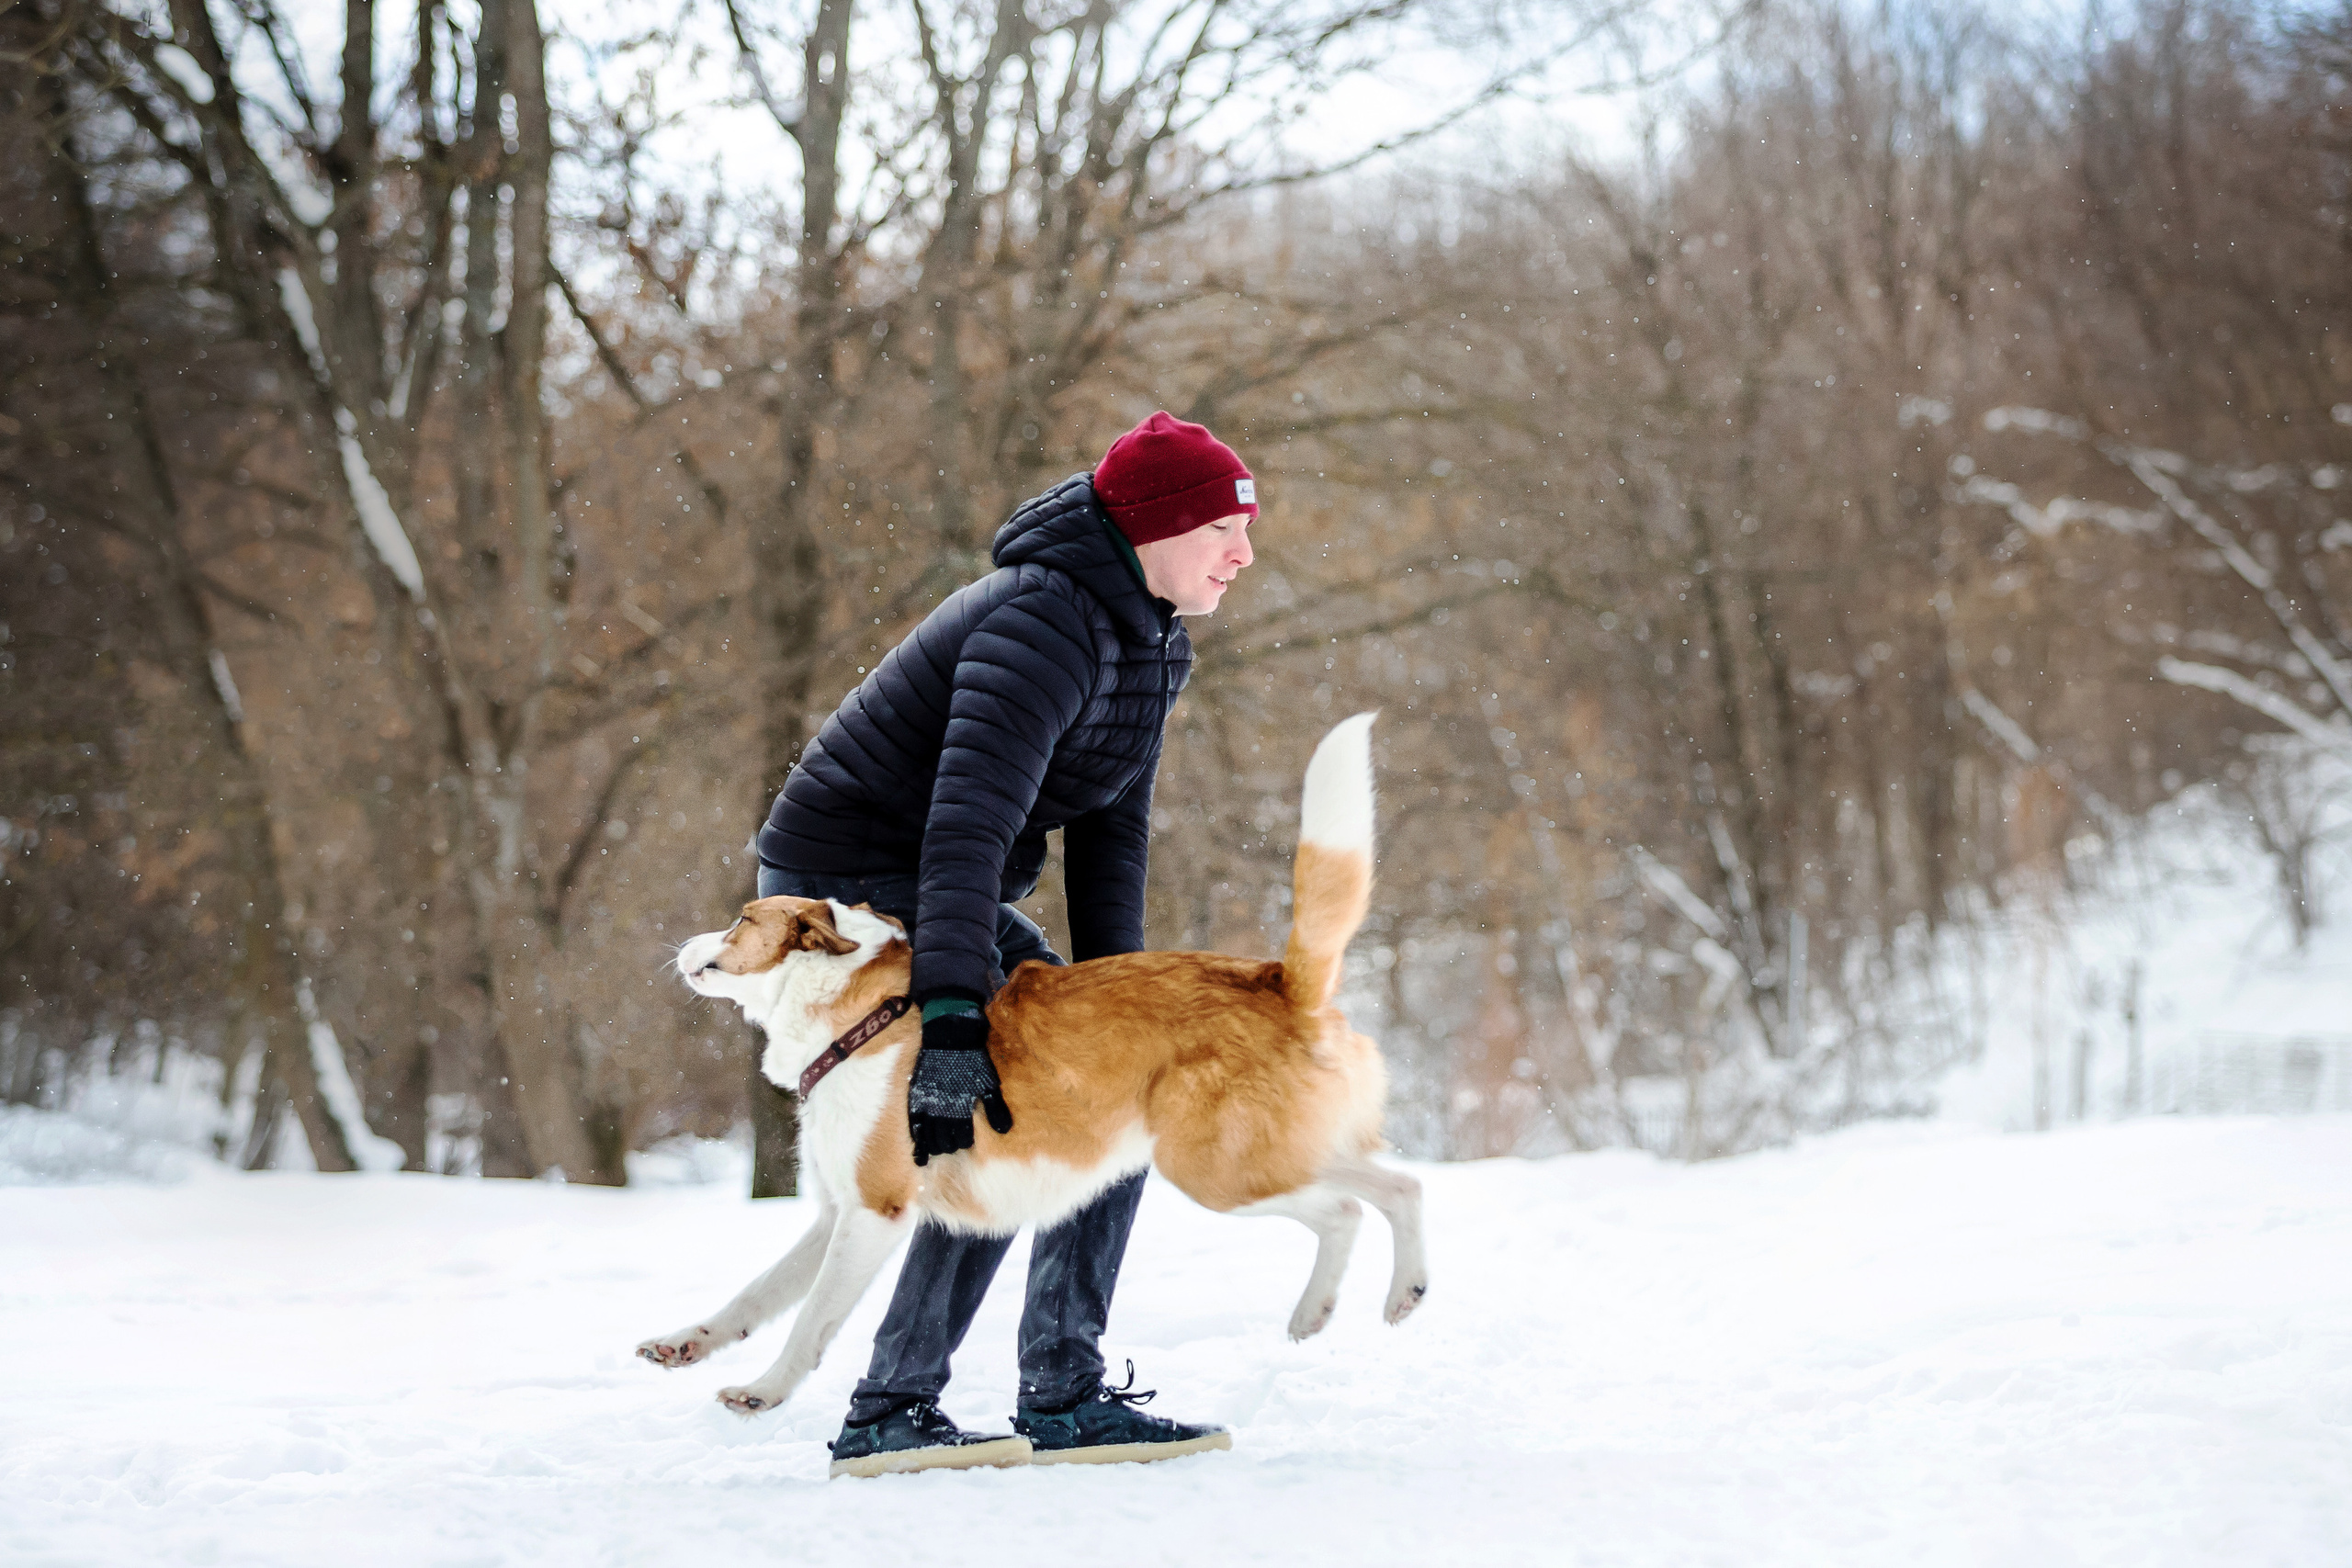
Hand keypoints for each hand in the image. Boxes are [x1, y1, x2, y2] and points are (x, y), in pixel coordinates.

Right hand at [907, 1007, 1013, 1164]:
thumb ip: (995, 1108)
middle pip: (945, 1142)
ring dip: (935, 1146)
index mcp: (961, 1108)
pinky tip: (919, 1153)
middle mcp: (942, 1111)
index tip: (966, 1139)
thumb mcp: (988, 1083)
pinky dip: (917, 1143)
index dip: (965, 1141)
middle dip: (950, 1145)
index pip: (962, 1138)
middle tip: (953, 1142)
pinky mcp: (915, 1098)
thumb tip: (1004, 1131)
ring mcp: (926, 1105)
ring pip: (929, 1138)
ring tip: (939, 1148)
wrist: (949, 1037)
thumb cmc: (972, 1060)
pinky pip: (914, 1127)